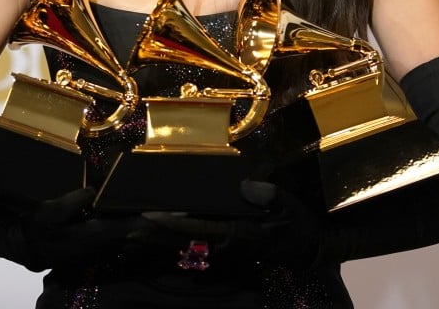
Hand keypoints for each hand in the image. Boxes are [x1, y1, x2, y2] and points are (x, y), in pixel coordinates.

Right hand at [21, 187, 184, 272]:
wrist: (32, 247)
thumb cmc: (39, 229)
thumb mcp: (46, 214)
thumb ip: (68, 203)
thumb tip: (92, 191)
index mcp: (98, 234)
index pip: (134, 226)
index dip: (156, 220)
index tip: (177, 213)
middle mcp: (109, 242)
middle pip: (145, 234)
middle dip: (170, 226)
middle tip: (195, 215)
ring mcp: (110, 245)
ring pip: (143, 238)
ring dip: (165, 230)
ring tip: (188, 219)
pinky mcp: (107, 243)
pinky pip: (136, 237)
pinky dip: (153, 232)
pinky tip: (166, 223)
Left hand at [144, 180, 330, 270]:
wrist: (309, 247)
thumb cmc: (297, 224)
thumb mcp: (288, 206)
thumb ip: (267, 196)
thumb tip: (244, 185)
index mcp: (237, 233)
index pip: (198, 228)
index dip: (173, 222)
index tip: (150, 214)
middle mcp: (227, 247)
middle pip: (185, 243)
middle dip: (157, 238)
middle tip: (128, 231)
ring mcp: (227, 253)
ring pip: (188, 249)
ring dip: (162, 244)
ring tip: (135, 236)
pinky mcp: (230, 253)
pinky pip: (199, 251)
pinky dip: (178, 246)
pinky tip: (160, 242)